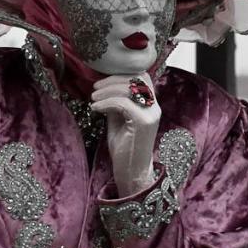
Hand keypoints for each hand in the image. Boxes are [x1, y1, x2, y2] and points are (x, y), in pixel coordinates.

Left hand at [90, 74, 161, 195]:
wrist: (132, 171)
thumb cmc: (124, 147)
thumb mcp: (118, 119)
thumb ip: (116, 102)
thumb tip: (103, 87)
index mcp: (150, 105)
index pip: (141, 77)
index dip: (120, 75)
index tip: (101, 84)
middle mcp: (154, 107)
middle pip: (138, 78)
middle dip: (113, 79)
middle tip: (95, 88)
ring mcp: (151, 114)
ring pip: (130, 88)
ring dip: (107, 90)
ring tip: (93, 98)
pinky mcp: (143, 122)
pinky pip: (123, 103)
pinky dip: (106, 103)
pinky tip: (95, 109)